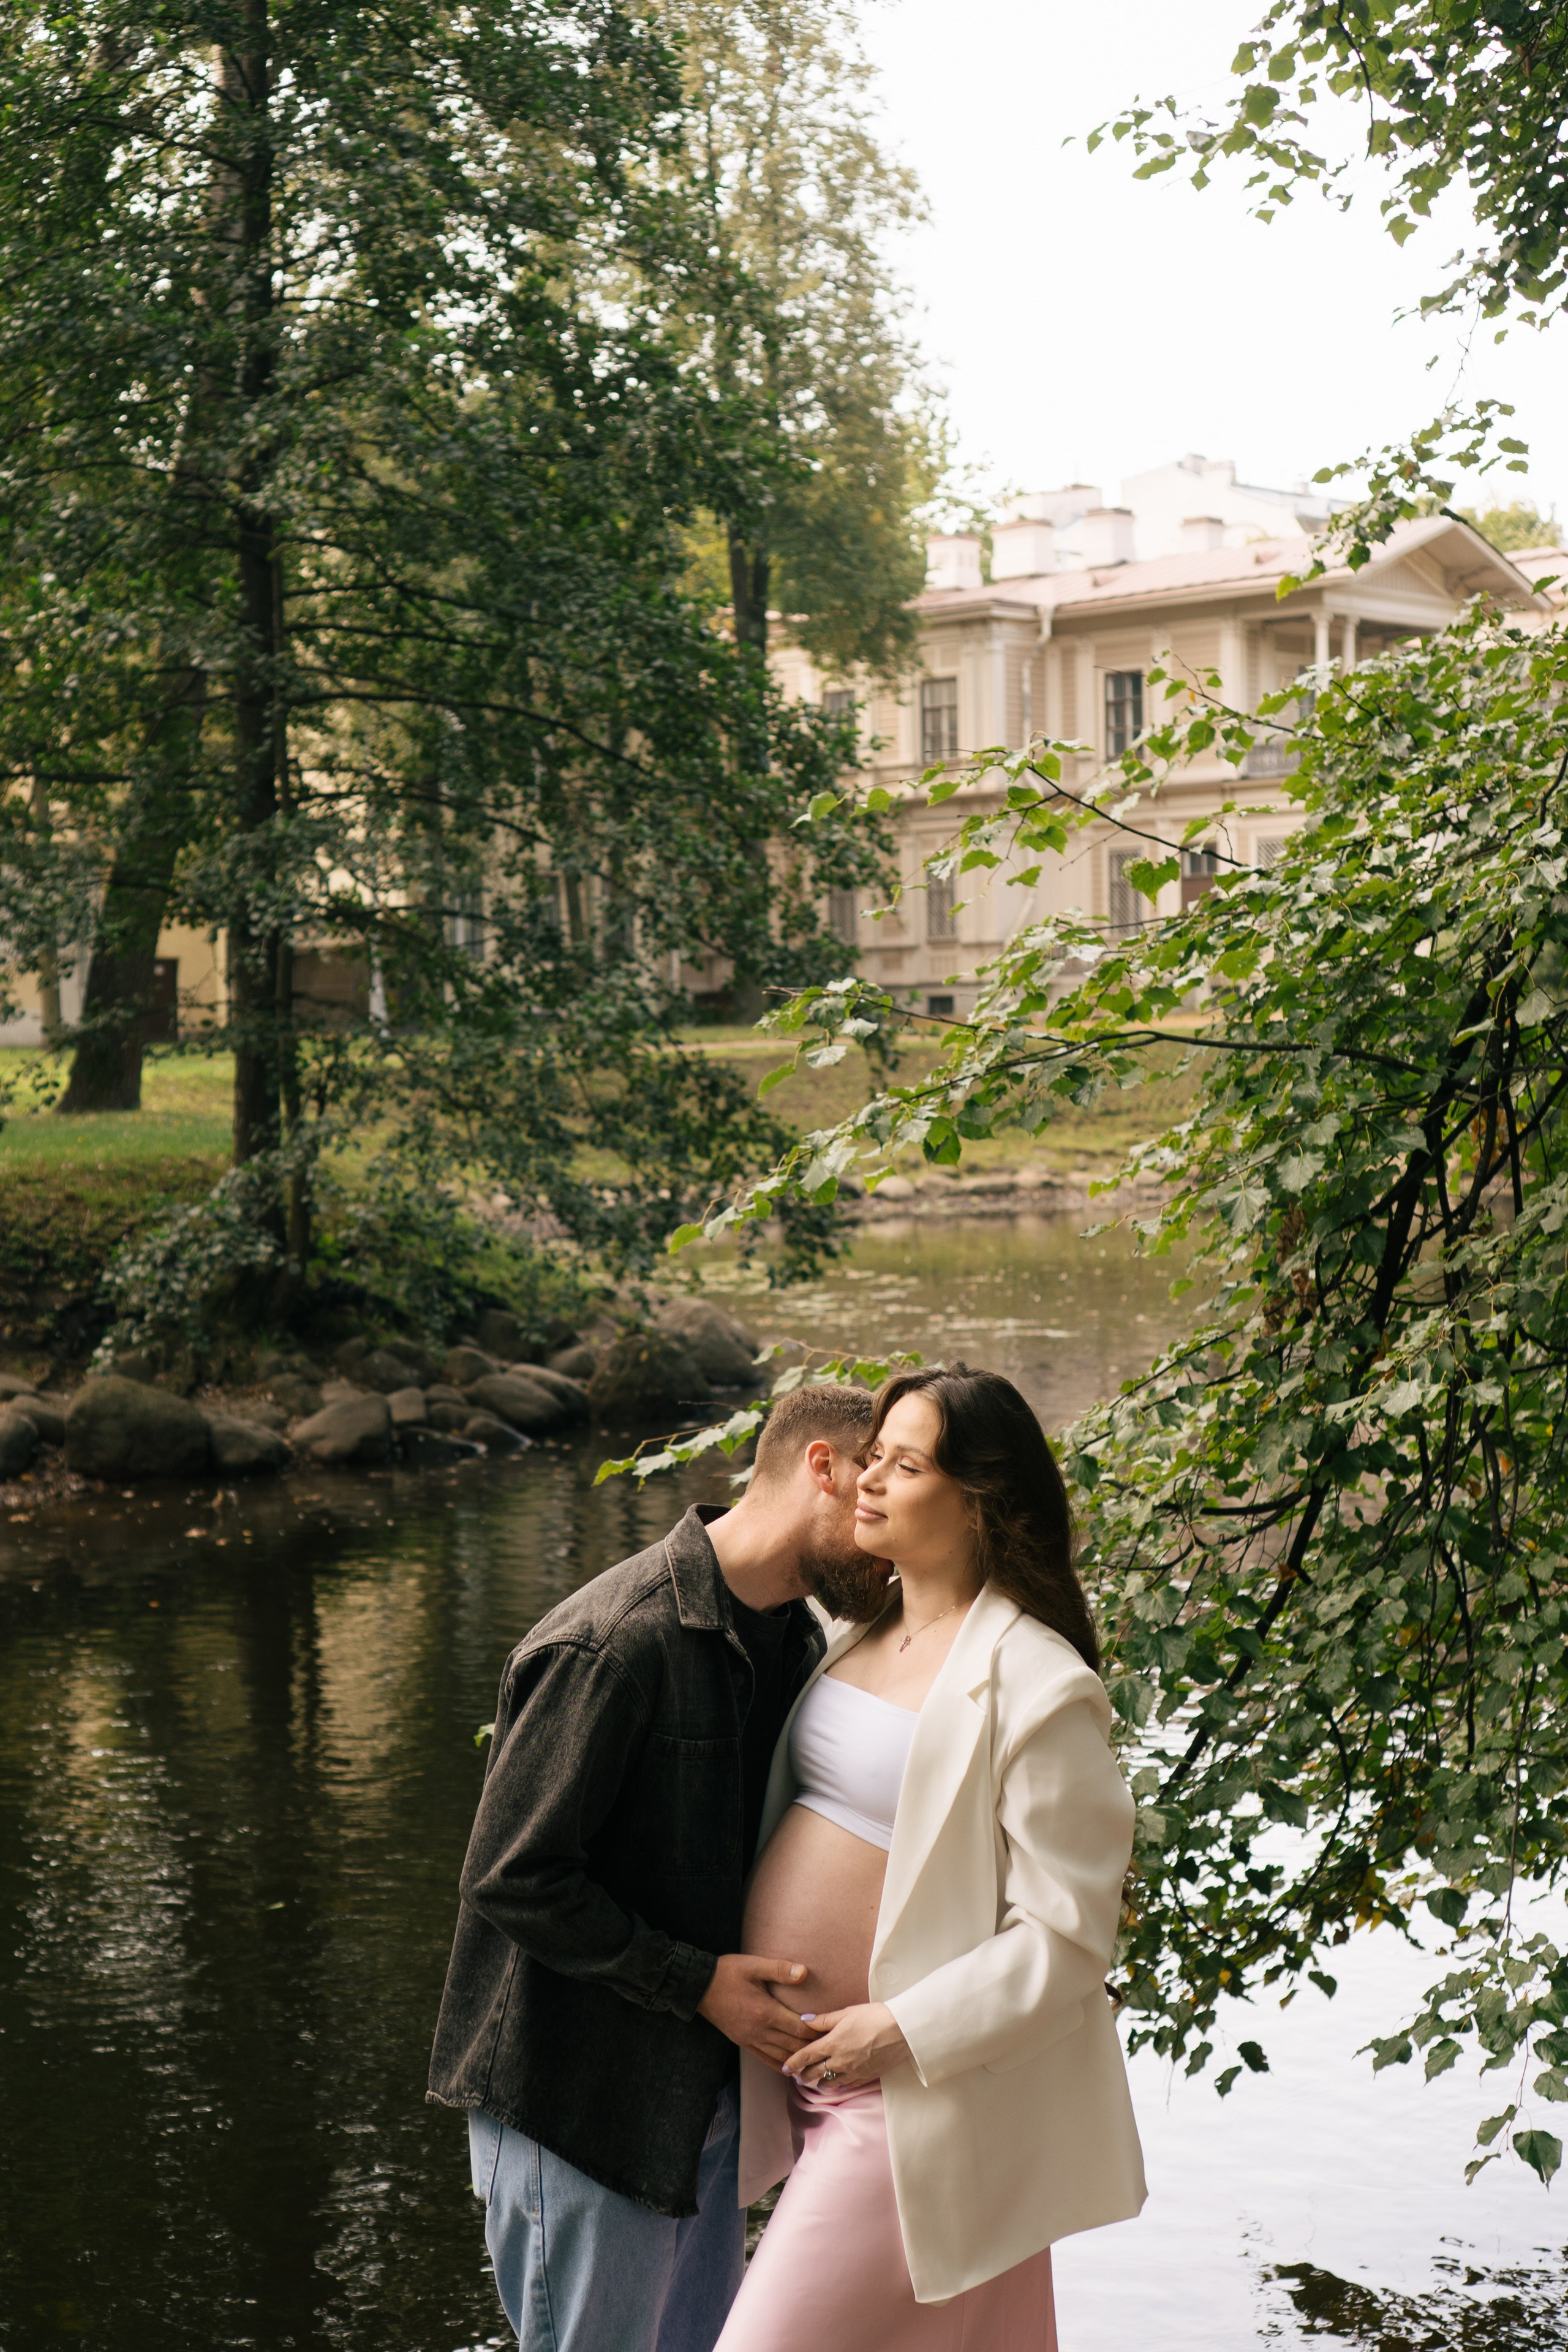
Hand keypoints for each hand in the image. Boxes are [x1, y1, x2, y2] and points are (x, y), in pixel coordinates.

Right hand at [697, 1954, 820, 2065]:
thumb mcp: (754, 1966)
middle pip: (793, 2045)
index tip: (831, 2031)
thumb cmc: (728, 1973)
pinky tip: (789, 2068)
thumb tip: (804, 1972)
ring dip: (798, 2060)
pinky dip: (780, 2065)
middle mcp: (760, 2031)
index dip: (816, 2031)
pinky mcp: (743, 2042)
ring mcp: (750, 2039)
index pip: (799, 2028)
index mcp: (766, 2012)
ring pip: (781, 2056)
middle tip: (829, 2049)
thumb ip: (780, 1969)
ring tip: (815, 2062)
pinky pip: (765, 2059)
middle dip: (812, 2048)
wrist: (698, 1987)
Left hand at [782, 2002, 907, 2085]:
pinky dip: (838, 2086)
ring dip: (820, 2082)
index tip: (785, 2067)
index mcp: (832, 2043)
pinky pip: (847, 2085)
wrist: (901, 2030)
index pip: (806, 2055)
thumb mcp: (846, 2013)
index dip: (793, 2062)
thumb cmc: (874, 2016)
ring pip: (830, 2082)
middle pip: (815, 2071)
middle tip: (796, 2076)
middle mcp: (839, 2061)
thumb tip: (804, 2020)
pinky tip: (836, 2085)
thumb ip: (823, 2020)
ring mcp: (853, 2071)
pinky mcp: (866, 2077)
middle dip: (804, 2075)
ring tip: (814, 2082)